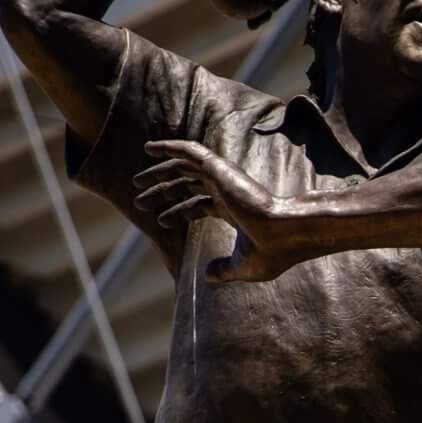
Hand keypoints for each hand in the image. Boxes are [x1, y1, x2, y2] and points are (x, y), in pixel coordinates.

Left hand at [136, 140, 306, 281]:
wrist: (285, 235)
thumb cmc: (274, 251)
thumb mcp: (245, 266)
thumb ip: (225, 270)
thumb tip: (208, 275)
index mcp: (233, 210)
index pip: (200, 204)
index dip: (178, 211)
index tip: (160, 220)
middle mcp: (227, 191)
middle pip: (187, 185)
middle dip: (162, 191)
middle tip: (139, 199)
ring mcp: (223, 178)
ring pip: (184, 168)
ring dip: (159, 171)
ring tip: (136, 181)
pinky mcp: (220, 169)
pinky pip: (190, 151)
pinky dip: (170, 147)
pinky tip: (150, 149)